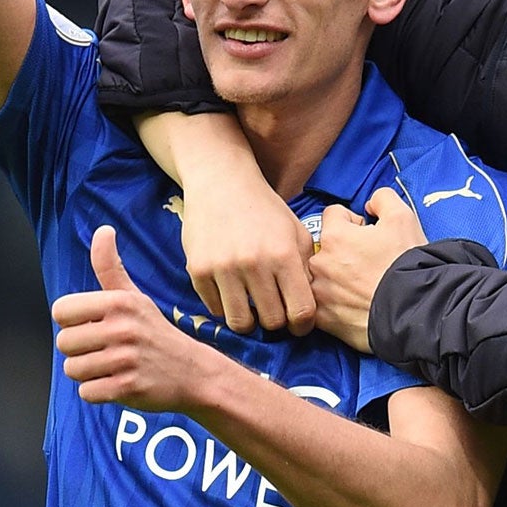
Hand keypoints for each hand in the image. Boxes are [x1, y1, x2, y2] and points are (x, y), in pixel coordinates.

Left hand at [51, 227, 208, 410]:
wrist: (192, 372)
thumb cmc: (155, 332)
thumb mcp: (134, 296)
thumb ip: (109, 266)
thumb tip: (103, 230)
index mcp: (118, 303)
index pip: (61, 311)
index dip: (72, 322)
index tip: (92, 326)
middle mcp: (121, 329)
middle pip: (64, 343)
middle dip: (79, 351)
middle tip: (103, 350)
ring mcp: (125, 359)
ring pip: (73, 370)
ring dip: (87, 373)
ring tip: (110, 366)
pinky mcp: (127, 387)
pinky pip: (87, 393)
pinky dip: (97, 392)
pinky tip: (116, 383)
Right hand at [179, 175, 315, 335]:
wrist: (220, 181)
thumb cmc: (264, 209)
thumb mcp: (296, 231)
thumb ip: (306, 268)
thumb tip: (309, 306)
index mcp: (283, 254)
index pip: (301, 311)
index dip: (303, 325)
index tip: (298, 324)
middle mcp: (253, 264)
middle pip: (271, 322)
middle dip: (276, 322)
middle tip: (274, 312)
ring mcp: (222, 268)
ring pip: (240, 323)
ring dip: (249, 320)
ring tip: (251, 308)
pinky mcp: (198, 270)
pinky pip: (215, 309)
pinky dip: (225, 306)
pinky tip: (231, 291)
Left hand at [312, 187, 426, 352]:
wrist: (415, 311)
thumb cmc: (407, 266)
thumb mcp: (403, 217)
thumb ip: (382, 198)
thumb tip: (370, 205)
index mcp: (334, 236)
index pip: (333, 214)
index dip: (353, 221)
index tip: (368, 235)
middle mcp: (320, 263)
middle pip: (325, 246)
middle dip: (343, 250)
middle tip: (368, 262)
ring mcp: (319, 293)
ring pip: (322, 276)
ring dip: (336, 277)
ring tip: (362, 285)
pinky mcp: (324, 319)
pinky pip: (322, 304)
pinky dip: (335, 303)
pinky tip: (355, 304)